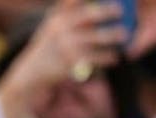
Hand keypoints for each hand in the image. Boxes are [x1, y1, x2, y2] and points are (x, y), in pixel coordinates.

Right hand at [6, 0, 126, 90]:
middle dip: (108, 11)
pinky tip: (115, 57)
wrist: (32, 72)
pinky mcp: (72, 63)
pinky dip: (108, 57)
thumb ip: (65, 10)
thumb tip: (93, 3)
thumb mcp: (50, 25)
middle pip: (90, 15)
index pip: (76, 0)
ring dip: (113, 35)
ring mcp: (67, 46)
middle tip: (120, 11)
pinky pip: (97, 58)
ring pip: (97, 38)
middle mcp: (61, 29)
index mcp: (58, 18)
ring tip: (124, 34)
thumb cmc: (47, 45)